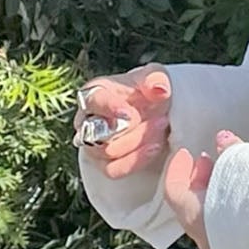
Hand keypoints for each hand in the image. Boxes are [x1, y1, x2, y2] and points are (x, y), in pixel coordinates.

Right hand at [74, 64, 171, 180]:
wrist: (155, 115)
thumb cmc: (148, 93)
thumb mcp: (155, 78)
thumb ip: (155, 79)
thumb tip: (159, 88)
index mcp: (94, 94)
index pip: (93, 101)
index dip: (109, 108)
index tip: (129, 114)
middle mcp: (87, 120)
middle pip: (99, 132)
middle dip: (133, 130)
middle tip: (162, 121)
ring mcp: (93, 145)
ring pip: (108, 152)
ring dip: (138, 144)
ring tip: (161, 131)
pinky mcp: (104, 164)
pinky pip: (114, 170)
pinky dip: (135, 161)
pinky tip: (154, 148)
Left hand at [162, 130, 241, 248]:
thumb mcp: (243, 170)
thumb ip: (232, 156)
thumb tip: (224, 139)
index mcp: (197, 218)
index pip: (175, 192)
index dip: (178, 169)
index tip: (186, 153)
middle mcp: (208, 238)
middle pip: (193, 205)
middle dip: (200, 179)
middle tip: (209, 160)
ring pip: (212, 216)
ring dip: (218, 192)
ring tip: (232, 172)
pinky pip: (231, 226)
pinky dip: (232, 206)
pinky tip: (248, 193)